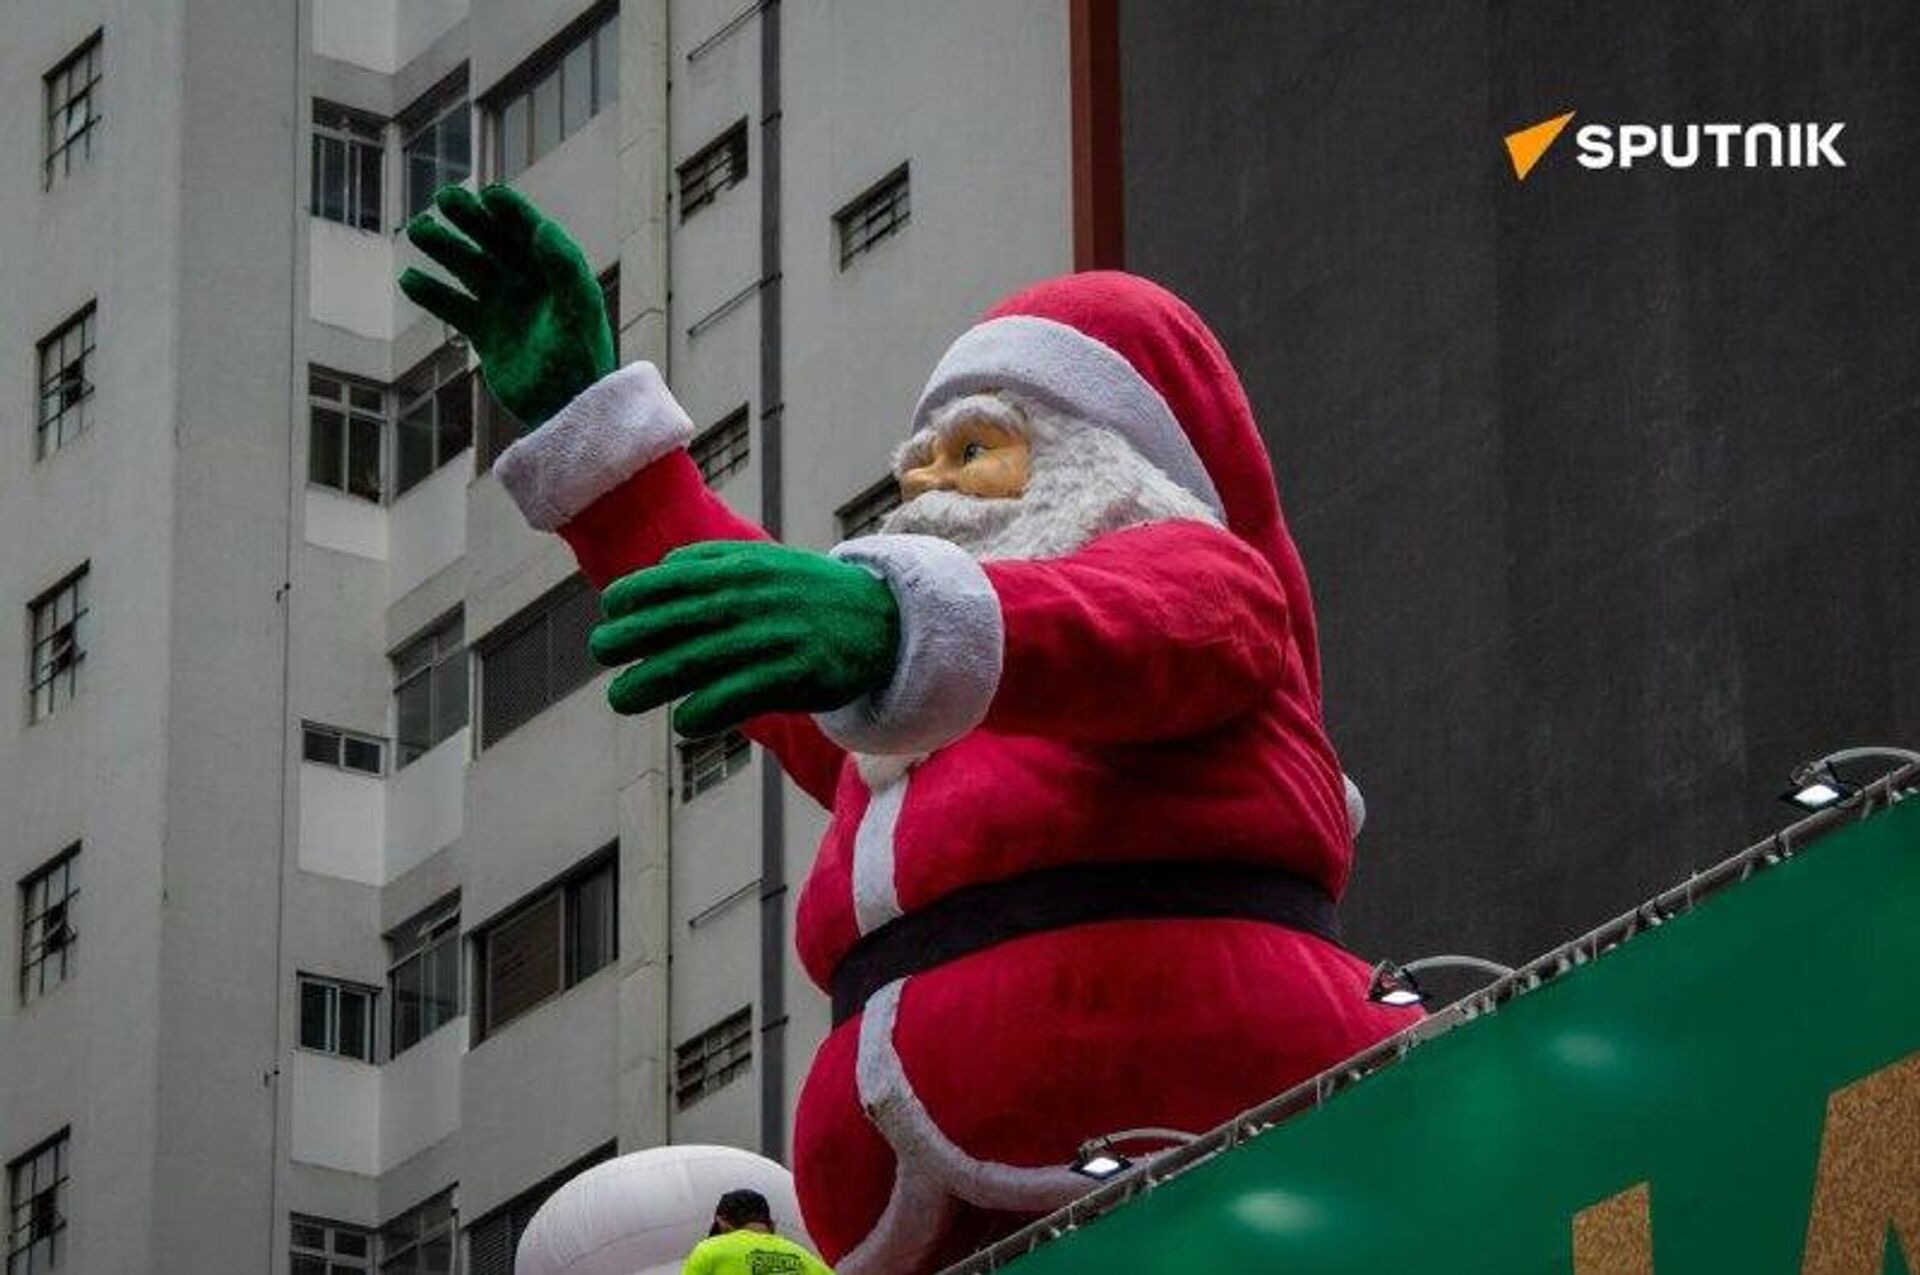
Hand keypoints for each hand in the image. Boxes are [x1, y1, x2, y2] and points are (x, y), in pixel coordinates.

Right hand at [398, 184, 614, 428]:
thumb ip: (565, 269)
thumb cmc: (582, 362)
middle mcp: (530, 285)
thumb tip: (542, 228)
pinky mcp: (487, 334)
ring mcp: (506, 307)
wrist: (568, 410)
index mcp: (557, 274)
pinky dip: (432, 294)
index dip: (510, 212)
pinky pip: (454, 306)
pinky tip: (409, 280)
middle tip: (444, 199)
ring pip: (469, 268)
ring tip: (418, 230)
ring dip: (444, 248)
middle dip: (470, 220)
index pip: (530, 232)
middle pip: (494, 242)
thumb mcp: (577, 314)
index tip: (487, 195)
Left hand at [590, 542, 901, 736]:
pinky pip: (734, 698)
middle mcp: (750, 601)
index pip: (667, 580)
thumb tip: (661, 568)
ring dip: (648, 683)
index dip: (630, 597)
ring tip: (621, 698)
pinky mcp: (793, 676)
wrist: (887, 621)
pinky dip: (702, 713)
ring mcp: (771, 639)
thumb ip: (715, 561)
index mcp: (740, 568)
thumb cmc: (814, 595)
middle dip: (626, 638)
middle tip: (601, 653)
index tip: (610, 613)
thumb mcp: (767, 562)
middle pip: (670, 623)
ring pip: (692, 664)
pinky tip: (685, 721)